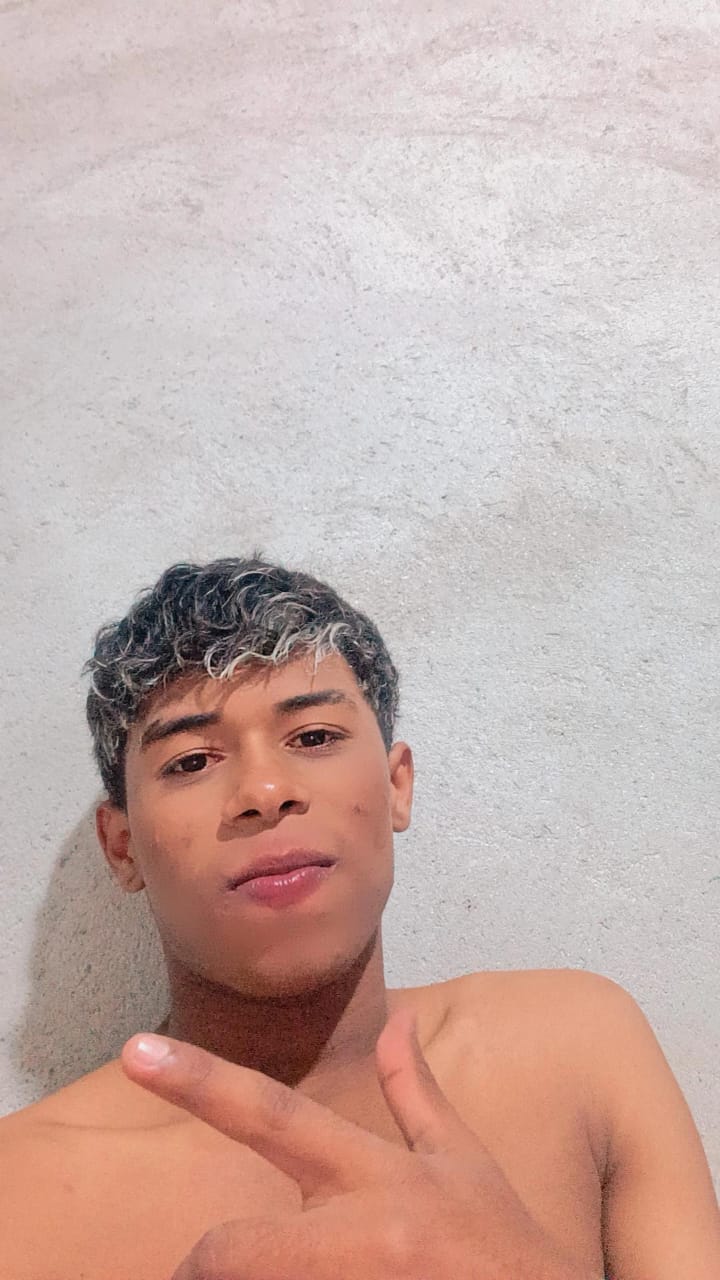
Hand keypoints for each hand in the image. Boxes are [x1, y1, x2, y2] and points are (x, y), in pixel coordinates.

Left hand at [121, 1006, 582, 1279]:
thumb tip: (399, 1019)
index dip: (200, 1081)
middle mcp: (360, 1235)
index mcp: (377, 1177)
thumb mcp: (466, 1166)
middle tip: (204, 1273)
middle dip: (203, 1268)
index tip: (134, 1051)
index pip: (274, 1114)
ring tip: (302, 1273)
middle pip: (227, 1252)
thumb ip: (417, 1095)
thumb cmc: (505, 1251)